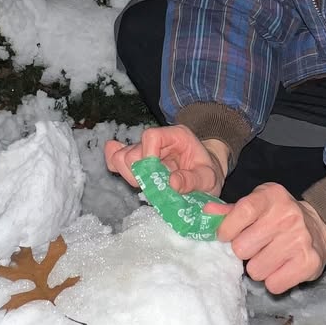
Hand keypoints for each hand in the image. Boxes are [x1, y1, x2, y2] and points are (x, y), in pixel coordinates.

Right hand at [104, 124, 227, 197]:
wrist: (205, 176)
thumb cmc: (208, 174)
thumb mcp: (208, 178)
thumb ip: (193, 180)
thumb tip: (172, 183)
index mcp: (175, 136)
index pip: (150, 137)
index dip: (148, 156)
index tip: (156, 177)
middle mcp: (157, 140)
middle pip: (132, 151)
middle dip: (139, 173)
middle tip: (153, 188)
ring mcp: (145, 150)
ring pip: (121, 157)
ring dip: (129, 176)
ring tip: (146, 187)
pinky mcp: (137, 161)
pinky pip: (117, 160)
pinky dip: (118, 169)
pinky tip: (131, 179)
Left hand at [204, 182, 325, 293]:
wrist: (321, 227)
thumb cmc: (279, 216)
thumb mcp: (257, 204)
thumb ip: (231, 210)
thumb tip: (206, 211)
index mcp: (271, 197)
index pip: (241, 212)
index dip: (227, 229)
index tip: (226, 236)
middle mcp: (288, 216)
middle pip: (242, 248)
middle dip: (244, 252)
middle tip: (255, 246)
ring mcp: (300, 240)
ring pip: (255, 271)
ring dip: (259, 267)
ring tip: (270, 256)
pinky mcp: (309, 264)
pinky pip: (273, 285)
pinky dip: (274, 280)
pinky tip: (281, 267)